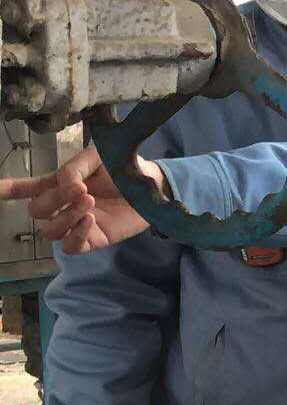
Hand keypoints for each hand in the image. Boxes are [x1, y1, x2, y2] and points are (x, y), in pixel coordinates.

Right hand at [0, 145, 165, 254]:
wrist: (154, 187)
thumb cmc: (125, 169)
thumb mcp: (99, 157)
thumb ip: (75, 167)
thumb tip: (65, 184)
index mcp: (60, 184)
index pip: (27, 189)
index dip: (8, 190)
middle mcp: (63, 205)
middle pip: (36, 210)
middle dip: (54, 199)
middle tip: (82, 190)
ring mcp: (75, 224)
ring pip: (49, 230)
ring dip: (65, 216)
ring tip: (89, 202)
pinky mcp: (92, 240)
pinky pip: (69, 247)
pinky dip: (75, 234)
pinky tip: (91, 219)